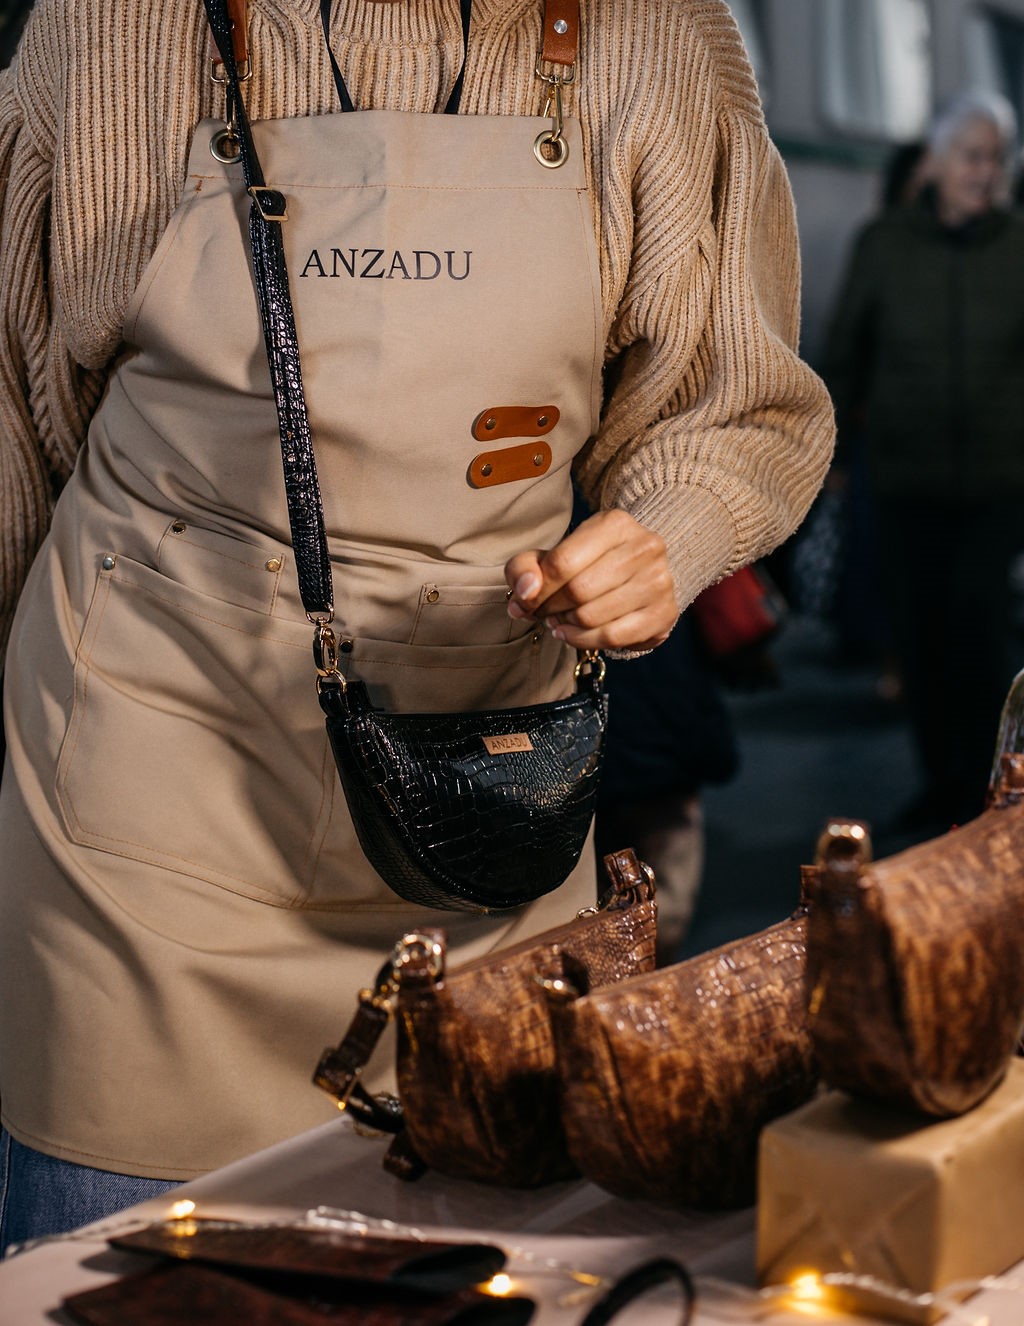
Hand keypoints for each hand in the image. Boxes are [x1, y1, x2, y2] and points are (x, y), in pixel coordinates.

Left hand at [505, 509, 677, 652]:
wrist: (638, 572)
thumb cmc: (588, 563)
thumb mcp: (552, 555)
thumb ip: (525, 567)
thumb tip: (525, 592)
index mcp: (615, 524)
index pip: (562, 562)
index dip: (536, 589)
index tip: (526, 601)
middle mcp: (644, 547)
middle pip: (578, 591)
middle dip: (551, 608)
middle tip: (543, 613)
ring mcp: (659, 581)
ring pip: (594, 617)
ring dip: (566, 626)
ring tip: (559, 621)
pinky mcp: (664, 613)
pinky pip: (613, 638)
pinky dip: (584, 641)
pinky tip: (573, 634)